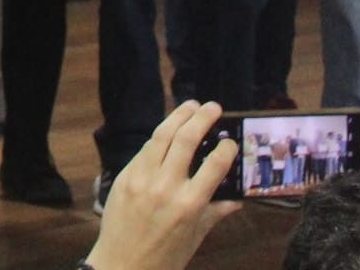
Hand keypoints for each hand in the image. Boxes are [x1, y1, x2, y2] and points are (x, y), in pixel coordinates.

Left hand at [86, 100, 240, 269]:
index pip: (215, 165)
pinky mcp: (125, 176)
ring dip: (178, 117)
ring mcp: (142, 179)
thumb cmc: (164, 257)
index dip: (226, 148)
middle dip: (202, 118)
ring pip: (161, 136)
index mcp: (190, 204)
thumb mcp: (196, 237)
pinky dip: (159, 137)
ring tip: (191, 106)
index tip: (231, 141)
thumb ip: (216, 213)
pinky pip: (144, 150)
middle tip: (214, 107)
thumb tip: (238, 199)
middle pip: (186, 139)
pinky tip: (168, 130)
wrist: (122, 267)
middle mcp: (166, 186)